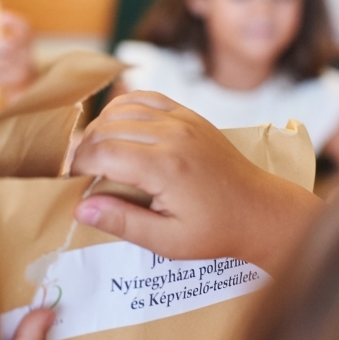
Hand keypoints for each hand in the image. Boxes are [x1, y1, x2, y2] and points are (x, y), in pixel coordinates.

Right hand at [71, 91, 322, 272]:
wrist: (262, 210)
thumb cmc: (216, 232)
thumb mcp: (169, 242)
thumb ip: (123, 223)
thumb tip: (80, 207)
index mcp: (166, 167)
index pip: (101, 153)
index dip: (79, 167)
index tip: (76, 186)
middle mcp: (172, 135)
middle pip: (105, 128)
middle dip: (85, 150)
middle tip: (83, 176)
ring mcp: (181, 119)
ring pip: (120, 109)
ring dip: (100, 129)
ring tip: (99, 156)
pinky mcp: (188, 114)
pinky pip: (144, 98)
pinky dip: (122, 110)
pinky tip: (118, 130)